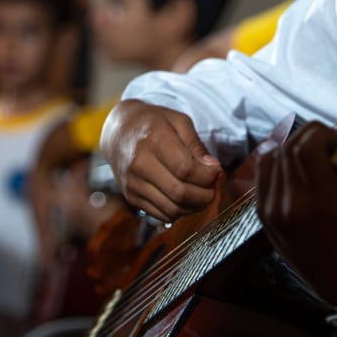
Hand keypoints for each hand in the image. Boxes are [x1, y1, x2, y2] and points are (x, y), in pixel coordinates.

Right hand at [101, 99, 221, 220]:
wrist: (119, 132)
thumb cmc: (153, 123)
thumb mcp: (179, 122)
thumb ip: (196, 145)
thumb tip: (213, 169)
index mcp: (153, 140)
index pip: (185, 169)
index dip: (207, 176)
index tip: (217, 173)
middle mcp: (139, 164)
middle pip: (179, 193)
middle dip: (205, 195)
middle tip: (214, 189)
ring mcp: (133, 183)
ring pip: (171, 208)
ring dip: (194, 207)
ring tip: (203, 195)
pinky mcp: (131, 197)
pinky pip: (160, 214)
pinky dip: (179, 212)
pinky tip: (186, 201)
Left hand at [257, 122, 336, 311]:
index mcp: (321, 202)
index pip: (307, 147)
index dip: (323, 133)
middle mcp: (290, 205)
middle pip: (288, 147)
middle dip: (310, 136)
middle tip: (327, 144)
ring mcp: (271, 210)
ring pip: (271, 156)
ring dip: (292, 147)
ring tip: (311, 156)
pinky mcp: (262, 214)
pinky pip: (262, 174)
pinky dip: (277, 162)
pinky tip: (295, 168)